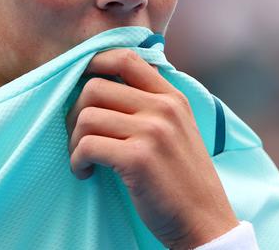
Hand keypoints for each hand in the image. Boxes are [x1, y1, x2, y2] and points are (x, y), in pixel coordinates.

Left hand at [66, 49, 237, 248]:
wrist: (204, 220)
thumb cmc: (183, 178)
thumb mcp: (178, 129)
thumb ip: (151, 104)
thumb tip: (106, 84)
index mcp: (172, 97)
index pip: (126, 58)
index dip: (95, 63)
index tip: (81, 82)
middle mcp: (163, 108)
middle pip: (95, 88)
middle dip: (75, 113)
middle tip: (79, 137)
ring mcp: (152, 131)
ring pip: (86, 117)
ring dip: (74, 141)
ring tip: (84, 159)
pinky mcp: (138, 158)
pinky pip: (87, 146)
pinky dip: (77, 161)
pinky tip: (86, 173)